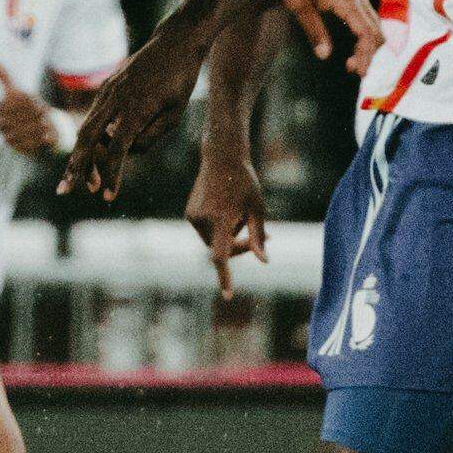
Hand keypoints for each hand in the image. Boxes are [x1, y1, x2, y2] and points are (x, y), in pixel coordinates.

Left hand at [0, 67, 61, 157]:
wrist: (55, 125)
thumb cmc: (30, 108)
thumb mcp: (19, 93)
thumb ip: (6, 79)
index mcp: (28, 97)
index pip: (2, 106)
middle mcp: (36, 109)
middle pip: (4, 123)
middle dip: (1, 127)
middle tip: (3, 127)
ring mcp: (42, 124)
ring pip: (10, 136)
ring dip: (7, 136)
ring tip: (9, 134)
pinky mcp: (44, 138)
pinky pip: (22, 145)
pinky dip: (17, 145)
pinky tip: (17, 141)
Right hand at [58, 29, 202, 201]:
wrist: (175, 42)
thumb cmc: (180, 80)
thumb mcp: (176, 113)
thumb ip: (151, 136)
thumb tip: (127, 151)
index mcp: (137, 108)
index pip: (118, 150)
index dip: (112, 176)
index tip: (108, 198)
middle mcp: (117, 99)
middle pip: (88, 139)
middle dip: (76, 167)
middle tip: (65, 191)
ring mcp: (108, 91)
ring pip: (85, 127)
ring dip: (79, 155)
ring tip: (78, 179)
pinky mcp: (106, 87)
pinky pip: (93, 115)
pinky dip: (89, 137)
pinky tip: (91, 154)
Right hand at [183, 151, 271, 298]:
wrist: (221, 157)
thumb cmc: (245, 182)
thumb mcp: (257, 208)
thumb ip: (258, 236)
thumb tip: (264, 261)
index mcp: (221, 219)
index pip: (221, 255)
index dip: (225, 276)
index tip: (228, 295)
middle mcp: (203, 220)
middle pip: (220, 250)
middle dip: (239, 249)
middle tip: (262, 241)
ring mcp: (193, 217)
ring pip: (213, 242)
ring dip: (229, 238)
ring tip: (243, 218)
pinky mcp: (189, 214)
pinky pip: (206, 232)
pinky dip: (218, 229)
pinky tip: (227, 210)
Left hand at [271, 0, 383, 74]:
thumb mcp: (298, 5)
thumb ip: (314, 30)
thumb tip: (324, 55)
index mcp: (346, 1)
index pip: (367, 35)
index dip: (365, 56)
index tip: (356, 71)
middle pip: (377, 32)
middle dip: (369, 54)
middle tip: (352, 68)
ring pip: (375, 24)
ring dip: (369, 44)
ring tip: (353, 59)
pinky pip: (369, 16)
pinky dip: (367, 33)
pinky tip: (355, 42)